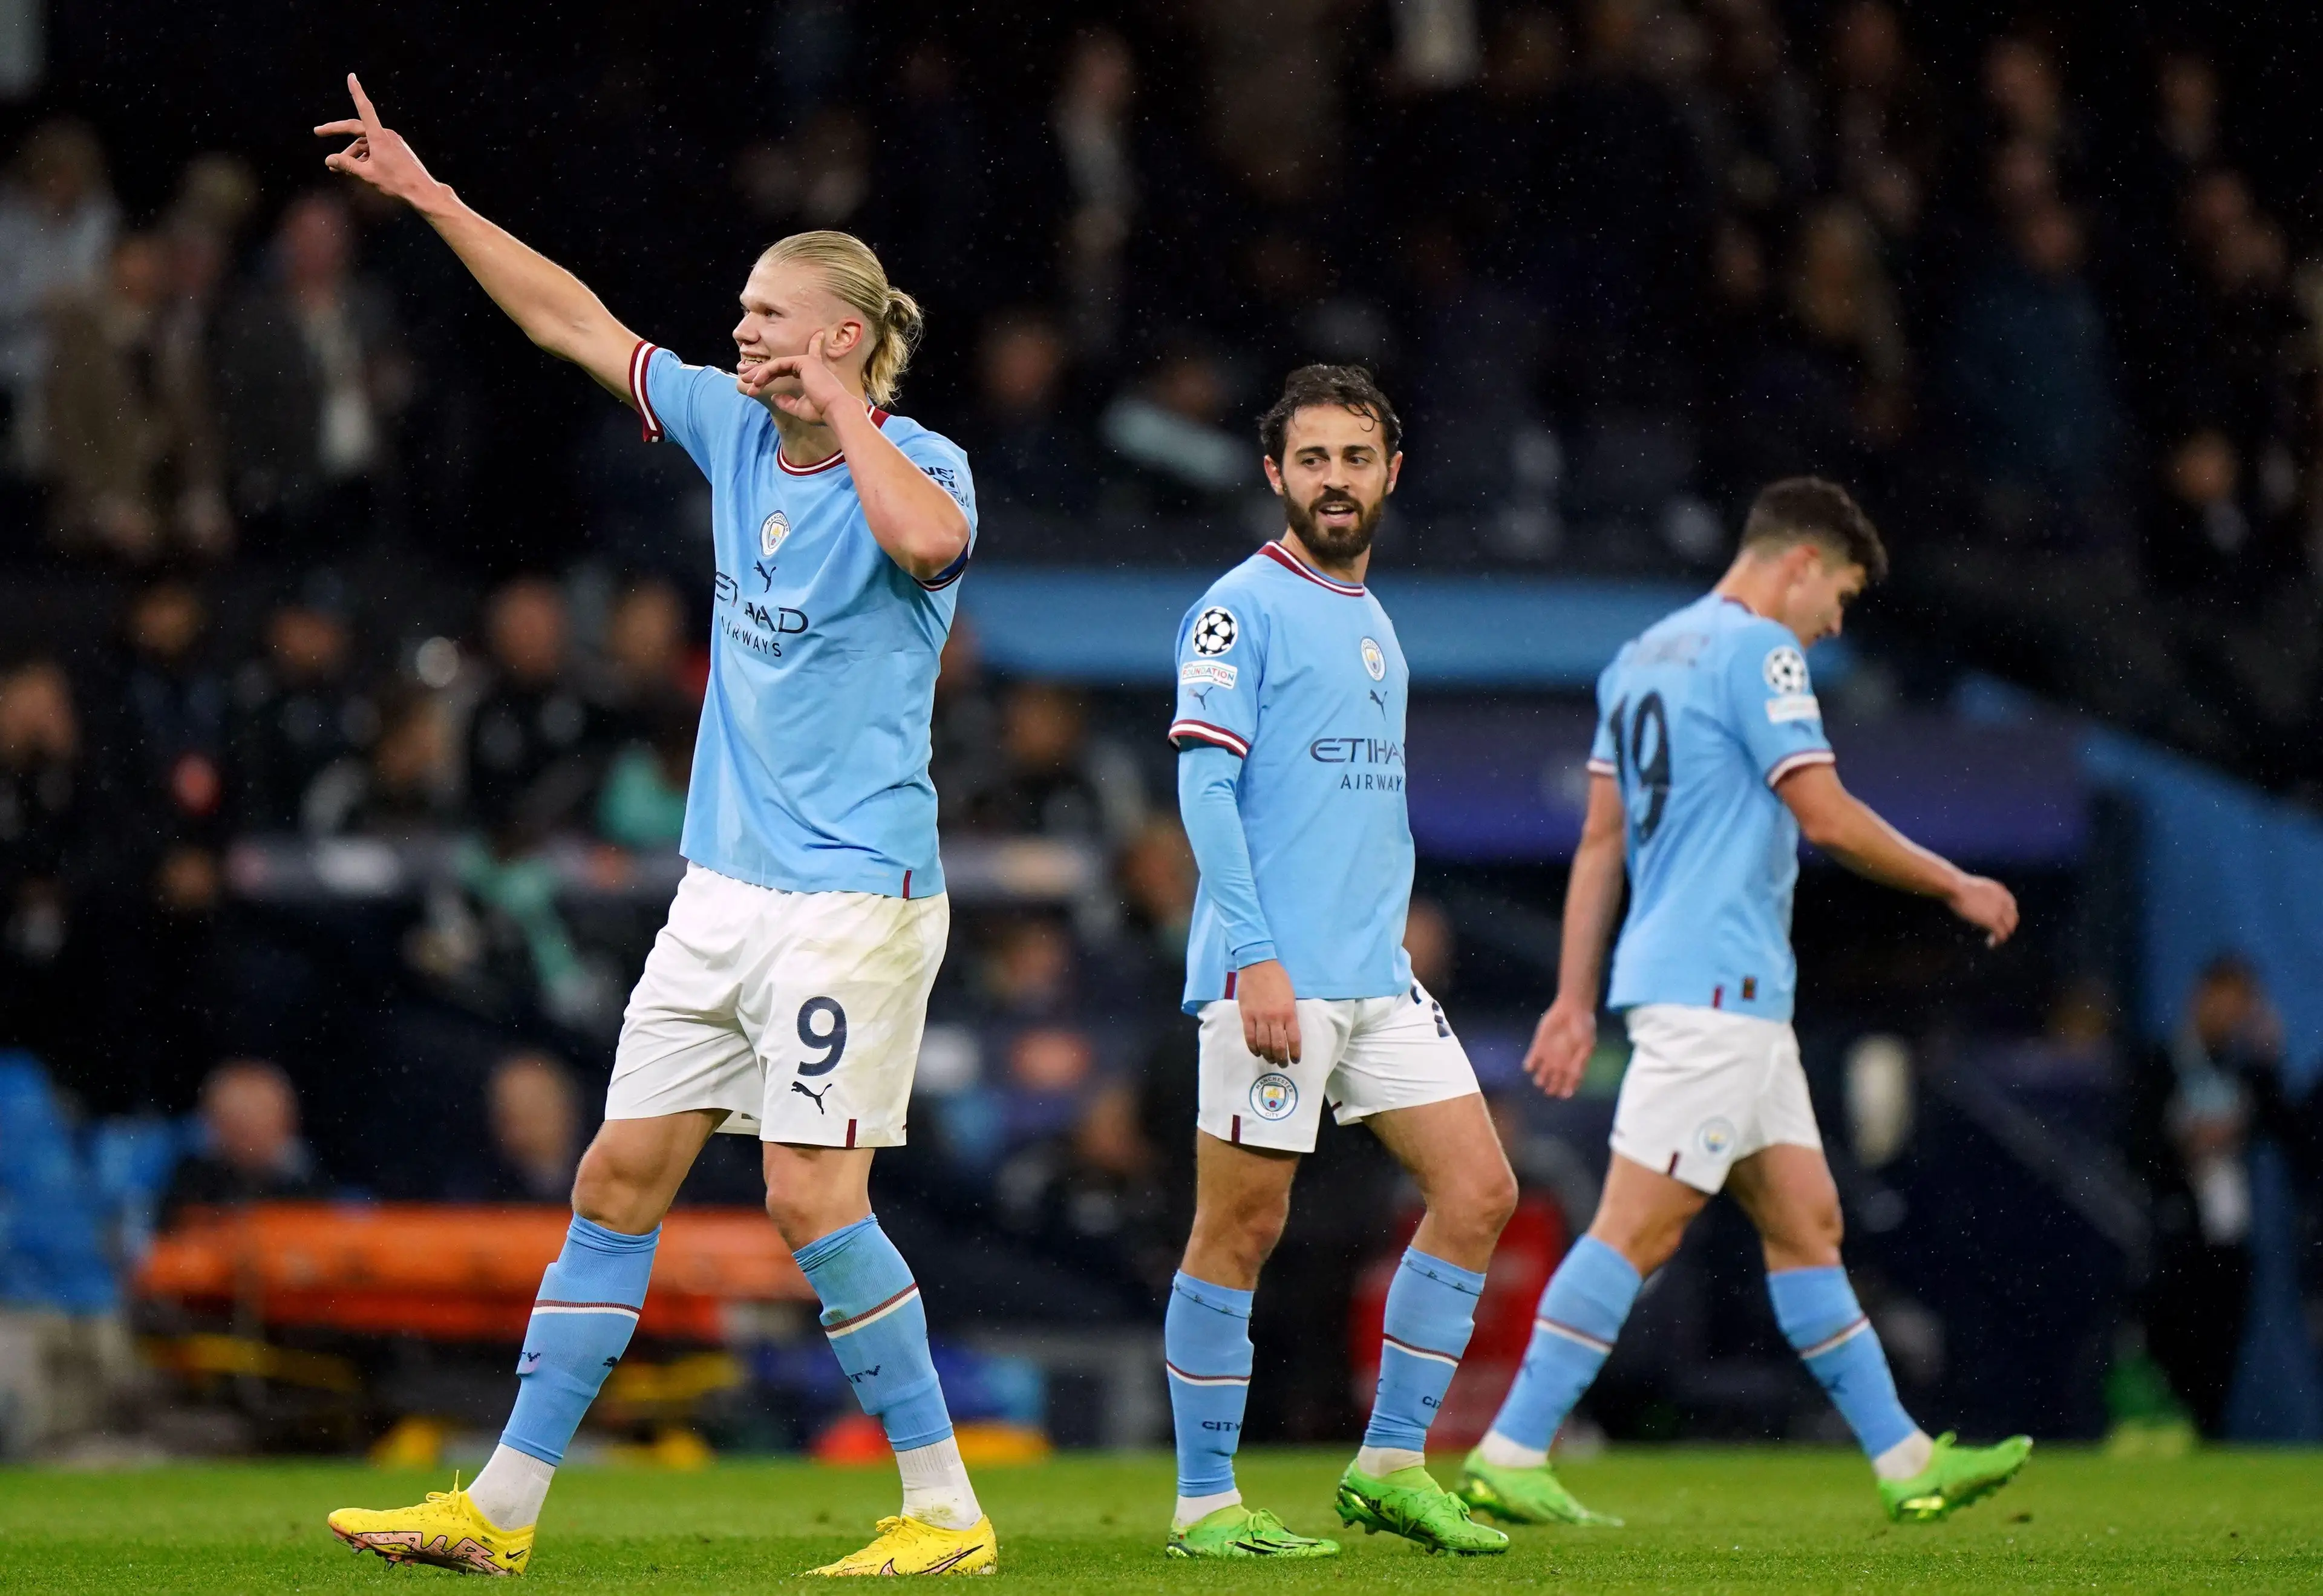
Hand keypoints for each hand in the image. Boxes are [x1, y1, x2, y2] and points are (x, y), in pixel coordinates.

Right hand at [315, 74, 445, 208]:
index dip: (356, 92)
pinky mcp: (396, 149)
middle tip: (318, 132)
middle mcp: (386, 135)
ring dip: (351, 153)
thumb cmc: (397, 183)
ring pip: (365, 142)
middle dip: (336, 131)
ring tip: (336, 167)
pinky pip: (374, 148)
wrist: (423, 192)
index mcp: (379, 136)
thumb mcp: (367, 175)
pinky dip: (363, 156)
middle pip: (356, 129)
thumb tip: (328, 159)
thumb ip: (346, 165)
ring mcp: (392, 142)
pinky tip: (355, 168)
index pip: (364, 108)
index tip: (351, 76)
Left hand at [738, 330, 853, 421]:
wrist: (835, 410)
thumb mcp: (800, 408)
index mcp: (815, 374)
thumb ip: (787, 402)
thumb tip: (774, 396)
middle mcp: (812, 365)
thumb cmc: (822, 411)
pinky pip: (777, 365)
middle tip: (747, 379)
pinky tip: (757, 382)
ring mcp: (807, 362)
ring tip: (748, 384)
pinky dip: (765, 372)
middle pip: (783, 365)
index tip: (819, 335)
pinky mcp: (802, 362)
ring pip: (777, 365)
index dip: (815, 344)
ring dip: (760, 374)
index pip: (813, 355)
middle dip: (763, 372)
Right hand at [1236, 959, 1300, 1065]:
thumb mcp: (1290, 995)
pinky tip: (1257, 1052)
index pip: (1294, 1039)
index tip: (1295, 1060)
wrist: (1258, 965)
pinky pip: (1249, 1037)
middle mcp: (1275, 1018)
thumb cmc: (1278, 978)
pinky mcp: (1246, 1016)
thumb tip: (1288, 1029)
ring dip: (1267, 1055)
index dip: (1295, 1053)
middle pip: (1278, 1045)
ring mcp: (1259, 1018)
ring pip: (1263, 1044)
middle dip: (1281, 1058)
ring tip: (1270, 1059)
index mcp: (1289, 1012)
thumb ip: (1289, 1013)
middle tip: (1282, 1063)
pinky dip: (1253, 1048)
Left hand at [1524, 996, 1596, 1098]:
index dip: (1567, 1090)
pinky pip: (1531, 1061)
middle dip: (1551, 1088)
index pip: (1569, 1082)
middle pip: (1554, 1081)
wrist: (1572, 1008)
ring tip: (1540, 1081)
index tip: (1564, 1095)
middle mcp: (1561, 1062)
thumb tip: (1576, 1078)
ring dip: (1539, 1079)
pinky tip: (1530, 1067)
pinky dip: (1529, 1066)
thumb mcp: (1588, 1045)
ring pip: (1541, 1075)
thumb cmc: (1584, 1027)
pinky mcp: (1538, 1046)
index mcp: (1574, 1064)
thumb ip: (1581, 1062)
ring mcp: (1549, 1055)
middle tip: (1550, 1091)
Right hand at [1946, 873, 2018, 946]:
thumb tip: (1975, 902)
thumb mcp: (1976, 887)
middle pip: (2013, 919)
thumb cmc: (1957, 886)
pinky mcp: (1993, 921)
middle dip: (2006, 928)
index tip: (2000, 924)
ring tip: (1993, 942)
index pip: (2011, 907)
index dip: (2007, 917)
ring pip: (2008, 929)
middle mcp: (2003, 901)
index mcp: (2000, 891)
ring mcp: (1999, 911)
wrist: (1956, 888)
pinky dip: (1996, 941)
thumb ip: (1982, 895)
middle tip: (1997, 936)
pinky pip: (2000, 935)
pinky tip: (1989, 944)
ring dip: (2001, 937)